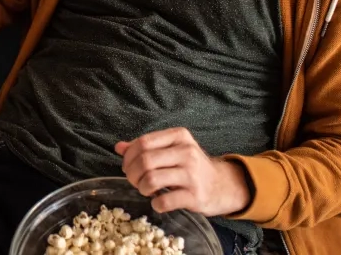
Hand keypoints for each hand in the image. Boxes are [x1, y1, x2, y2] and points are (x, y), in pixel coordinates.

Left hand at [115, 128, 250, 217]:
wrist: (221, 185)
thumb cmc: (190, 167)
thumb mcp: (171, 150)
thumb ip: (145, 148)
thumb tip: (119, 147)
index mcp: (179, 136)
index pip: (143, 142)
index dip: (129, 157)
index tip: (128, 167)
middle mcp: (187, 152)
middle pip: (145, 161)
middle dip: (132, 174)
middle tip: (135, 181)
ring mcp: (192, 174)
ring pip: (152, 179)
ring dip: (142, 188)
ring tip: (146, 190)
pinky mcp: (195, 196)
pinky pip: (164, 201)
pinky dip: (155, 204)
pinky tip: (158, 202)